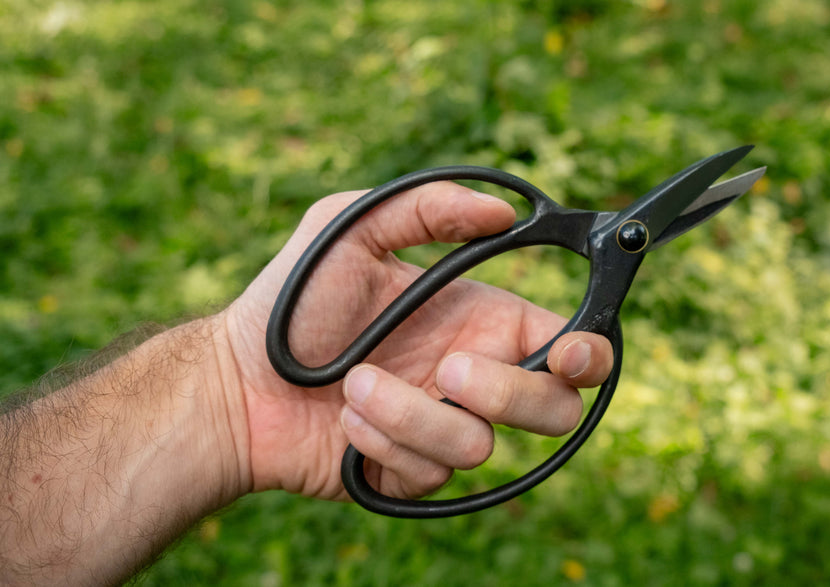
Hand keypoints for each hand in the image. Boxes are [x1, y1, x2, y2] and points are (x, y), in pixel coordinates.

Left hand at [221, 182, 613, 500]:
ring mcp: (446, 428)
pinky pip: (432, 472)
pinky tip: (347, 418)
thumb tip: (504, 212)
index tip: (569, 353)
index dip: (589, 354)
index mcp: (482, 320)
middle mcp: (475, 377)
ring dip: (412, 412)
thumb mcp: (351, 230)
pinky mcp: (415, 474)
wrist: (233, 383)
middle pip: (554, 408)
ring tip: (357, 384)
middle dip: (508, 393)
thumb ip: (425, 208)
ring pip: (482, 445)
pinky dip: (385, 440)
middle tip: (447, 367)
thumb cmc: (290, 303)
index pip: (569, 345)